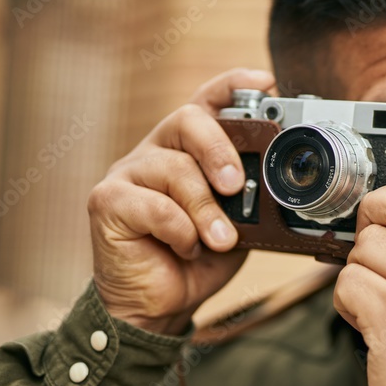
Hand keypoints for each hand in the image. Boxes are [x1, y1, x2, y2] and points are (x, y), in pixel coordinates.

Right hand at [87, 68, 275, 333]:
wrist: (162, 303)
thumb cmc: (200, 255)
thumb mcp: (239, 220)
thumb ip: (251, 194)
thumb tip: (278, 180)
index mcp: (190, 147)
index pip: (208, 101)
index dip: (233, 85)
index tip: (263, 82)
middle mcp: (157, 149)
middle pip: (189, 120)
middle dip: (220, 150)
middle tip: (237, 186)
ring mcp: (128, 172)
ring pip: (176, 168)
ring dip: (207, 210)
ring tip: (222, 241)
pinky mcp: (107, 200)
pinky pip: (153, 205)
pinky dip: (180, 231)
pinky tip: (186, 248)